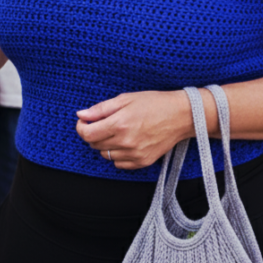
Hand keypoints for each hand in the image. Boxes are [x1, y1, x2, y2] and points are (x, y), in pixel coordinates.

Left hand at [76, 91, 192, 169]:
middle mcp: (125, 142)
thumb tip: (81, 115)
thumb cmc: (154, 103)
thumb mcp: (125, 98)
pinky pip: (119, 164)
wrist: (181, 116)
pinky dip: (117, 155)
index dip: (81, 127)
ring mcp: (134, 154)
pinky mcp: (142, 162)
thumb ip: (101, 109)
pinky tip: (126, 142)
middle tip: (102, 123)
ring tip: (117, 131)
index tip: (84, 122)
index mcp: (119, 124)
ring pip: (105, 155)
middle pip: (95, 145)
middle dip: (93, 134)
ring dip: (105, 144)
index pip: (87, 134)